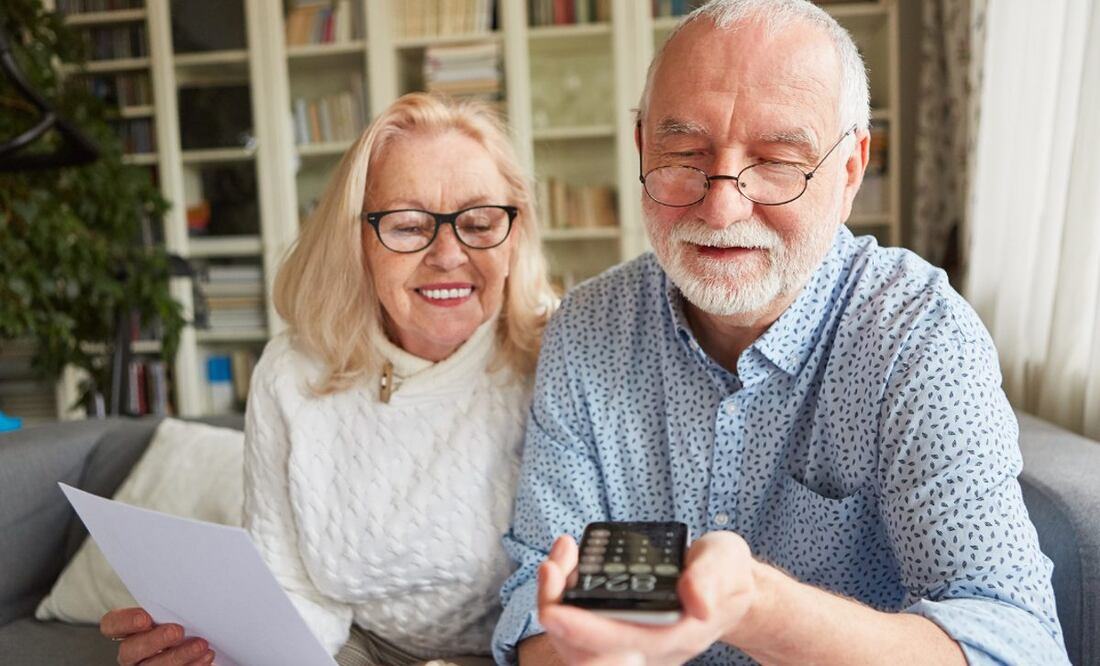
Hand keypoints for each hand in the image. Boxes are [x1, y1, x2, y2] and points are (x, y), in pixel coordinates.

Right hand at [99, 607, 214, 664]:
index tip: (144, 618)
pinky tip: (206, 657)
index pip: (112, 624)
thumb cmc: (185, 622)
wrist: (200, 641)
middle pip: (130, 650)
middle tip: (177, 632)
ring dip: (178, 656)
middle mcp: (132, 651)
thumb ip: (170, 607)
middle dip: (154, 641)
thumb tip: (186, 595)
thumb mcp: (174, 612)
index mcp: (129, 630)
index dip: (124, 622)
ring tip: (200, 645)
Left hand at [536, 532, 759, 664]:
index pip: (620, 645)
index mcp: (673, 636)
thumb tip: (696, 602)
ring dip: (556, 599)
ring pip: (574, 641)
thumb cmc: (725, 575)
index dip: (582, 631)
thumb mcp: (725, 564)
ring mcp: (629, 643)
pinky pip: (577, 626)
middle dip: (556, 608)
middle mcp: (646, 649)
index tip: (554, 610)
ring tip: (560, 556)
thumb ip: (710, 579)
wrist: (728, 588)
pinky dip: (564, 595)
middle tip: (552, 565)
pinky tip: (566, 563)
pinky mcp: (615, 630)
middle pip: (584, 651)